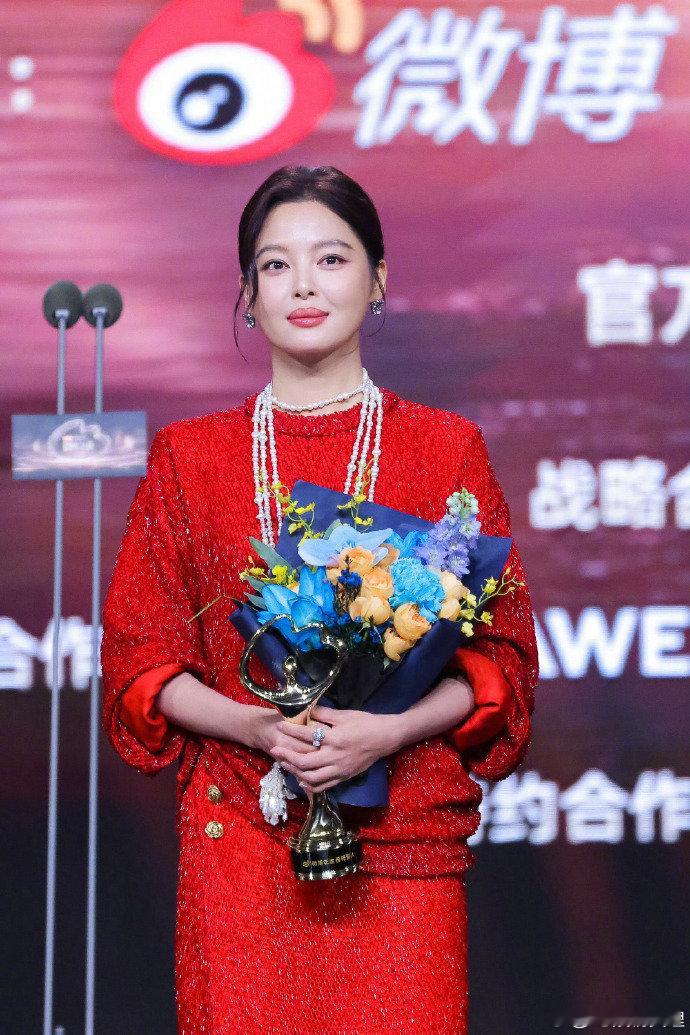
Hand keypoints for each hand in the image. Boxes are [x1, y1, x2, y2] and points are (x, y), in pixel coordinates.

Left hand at [272, 706, 401, 794]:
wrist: (386, 738)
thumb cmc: (366, 723)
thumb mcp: (345, 715)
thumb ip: (325, 713)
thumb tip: (307, 710)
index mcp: (335, 738)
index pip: (307, 735)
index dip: (291, 730)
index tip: (280, 726)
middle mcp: (335, 757)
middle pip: (304, 762)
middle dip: (287, 756)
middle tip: (274, 749)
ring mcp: (339, 769)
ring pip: (311, 777)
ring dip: (295, 771)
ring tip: (284, 764)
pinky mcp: (344, 777)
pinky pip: (323, 786)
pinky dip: (310, 785)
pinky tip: (300, 779)